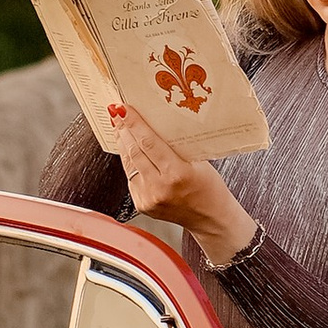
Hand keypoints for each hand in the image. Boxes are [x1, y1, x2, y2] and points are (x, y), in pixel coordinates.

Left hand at [103, 103, 256, 265]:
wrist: (210, 217)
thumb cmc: (209, 188)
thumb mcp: (199, 161)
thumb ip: (175, 146)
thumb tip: (153, 124)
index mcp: (177, 174)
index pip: (148, 143)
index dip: (133, 124)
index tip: (123, 109)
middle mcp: (160, 187)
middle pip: (134, 151)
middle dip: (124, 130)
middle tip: (117, 113)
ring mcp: (148, 198)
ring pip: (128, 164)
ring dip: (123, 144)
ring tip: (120, 128)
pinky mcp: (142, 204)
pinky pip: (131, 177)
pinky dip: (129, 162)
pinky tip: (129, 150)